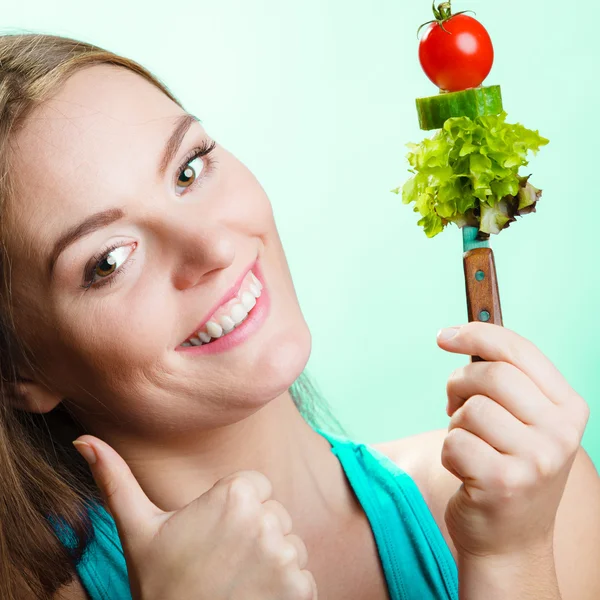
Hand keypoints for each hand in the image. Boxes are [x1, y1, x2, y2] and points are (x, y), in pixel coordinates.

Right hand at [72, 436, 316, 599]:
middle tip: (221, 561)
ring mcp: (287, 555)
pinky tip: (254, 597)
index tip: (214, 534)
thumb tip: (82, 440)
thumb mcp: (137, 530)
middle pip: (273, 513)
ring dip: (271, 561)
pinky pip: (302, 576)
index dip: (234, 509)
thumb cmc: (159, 585)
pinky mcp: (301, 588)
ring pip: (289, 544)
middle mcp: (267, 518)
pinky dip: (285, 589)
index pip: (255, 486)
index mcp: (235, 494)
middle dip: (255, 533)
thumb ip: (116, 480)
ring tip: (236, 581)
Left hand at [436, 322, 589, 558]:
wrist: (510, 541)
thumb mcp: (524, 422)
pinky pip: (454, 442)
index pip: (520, 350)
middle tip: (453, 403)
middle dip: (458, 384)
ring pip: (470, 409)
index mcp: (569, 408)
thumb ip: (506, 381)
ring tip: (469, 444)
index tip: (445, 336)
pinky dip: (448, 453)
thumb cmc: (508, 468)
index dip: (476, 334)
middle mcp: (560, 433)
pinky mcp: (504, 483)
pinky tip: (466, 470)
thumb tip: (460, 334)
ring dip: (455, 424)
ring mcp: (536, 461)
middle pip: (490, 375)